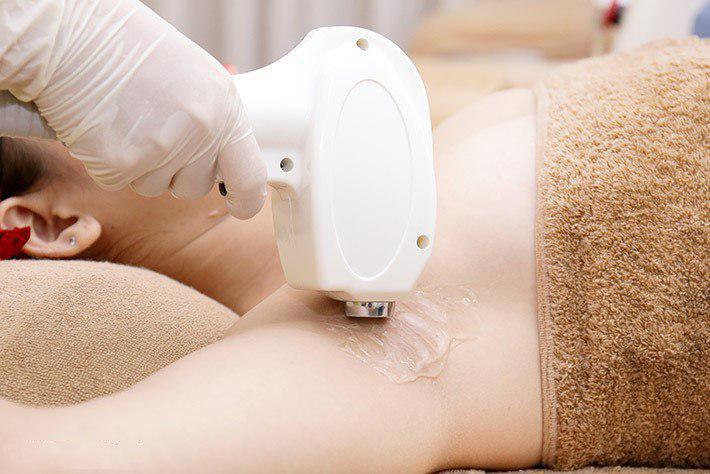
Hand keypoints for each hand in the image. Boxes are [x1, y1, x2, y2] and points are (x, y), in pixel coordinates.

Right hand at [0, 0, 265, 218]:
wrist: (73, 35)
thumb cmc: (132, 49)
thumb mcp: (195, 76)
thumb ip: (216, 120)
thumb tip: (228, 161)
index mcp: (225, 109)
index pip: (250, 176)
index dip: (247, 200)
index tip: (241, 206)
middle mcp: (201, 132)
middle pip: (195, 187)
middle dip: (176, 171)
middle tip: (154, 131)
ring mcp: (162, 150)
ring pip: (157, 188)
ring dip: (141, 166)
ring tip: (128, 121)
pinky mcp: (122, 164)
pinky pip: (122, 182)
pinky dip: (110, 162)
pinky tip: (106, 127)